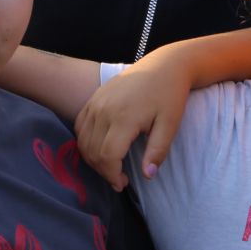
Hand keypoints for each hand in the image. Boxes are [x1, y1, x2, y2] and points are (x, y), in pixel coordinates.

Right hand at [75, 62, 193, 191]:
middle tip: (119, 180)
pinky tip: (101, 149)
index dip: (112, 175)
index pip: (107, 156)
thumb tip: (148, 176)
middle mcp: (104, 109)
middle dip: (103, 171)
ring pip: (83, 141)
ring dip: (93, 159)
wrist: (163, 65)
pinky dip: (85, 143)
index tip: (123, 183)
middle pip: (92, 152)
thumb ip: (157, 151)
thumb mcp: (170, 124)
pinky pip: (80, 127)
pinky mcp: (93, 99)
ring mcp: (95, 103)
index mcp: (124, 117)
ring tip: (111, 167)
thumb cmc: (170, 95)